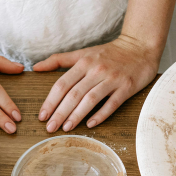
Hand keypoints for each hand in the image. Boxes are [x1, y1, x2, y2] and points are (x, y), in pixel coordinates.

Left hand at [33, 35, 160, 131]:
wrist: (140, 47)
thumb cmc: (110, 53)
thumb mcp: (83, 53)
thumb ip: (59, 60)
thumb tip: (35, 68)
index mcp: (84, 62)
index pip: (62, 84)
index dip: (51, 101)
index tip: (42, 116)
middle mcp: (96, 70)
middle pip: (74, 94)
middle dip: (60, 112)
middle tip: (50, 128)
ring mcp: (112, 79)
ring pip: (90, 99)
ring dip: (76, 115)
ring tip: (66, 129)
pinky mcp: (126, 87)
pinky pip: (112, 103)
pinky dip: (100, 115)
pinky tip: (90, 125)